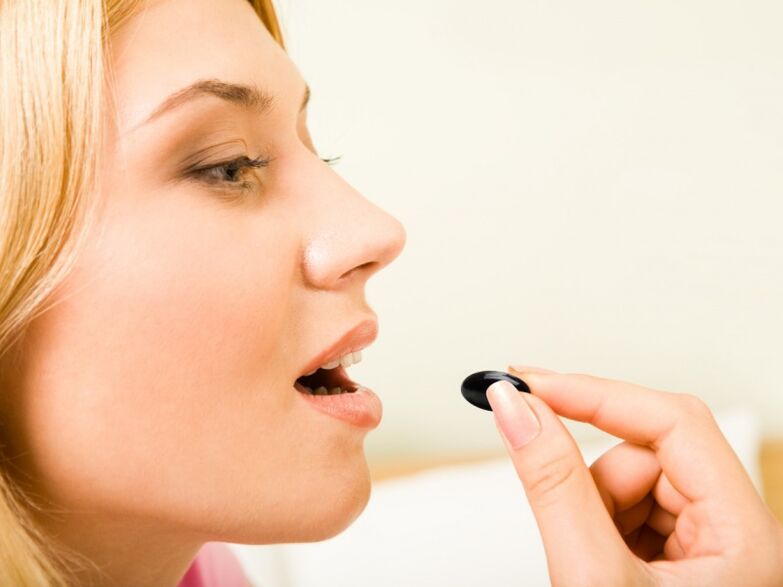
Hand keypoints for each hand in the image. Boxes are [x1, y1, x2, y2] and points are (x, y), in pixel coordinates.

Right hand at [486, 365, 782, 585]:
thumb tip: (518, 409)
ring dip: (591, 511)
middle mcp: (737, 533)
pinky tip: (597, 566)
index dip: (595, 394)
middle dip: (591, 480)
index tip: (529, 384)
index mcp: (748, 536)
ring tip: (586, 566)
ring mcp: (710, 548)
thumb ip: (551, 482)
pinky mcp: (681, 559)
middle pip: (649, 456)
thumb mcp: (589, 577)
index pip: (673, 422)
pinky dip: (596, 528)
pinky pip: (628, 512)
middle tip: (562, 525)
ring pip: (632, 484)